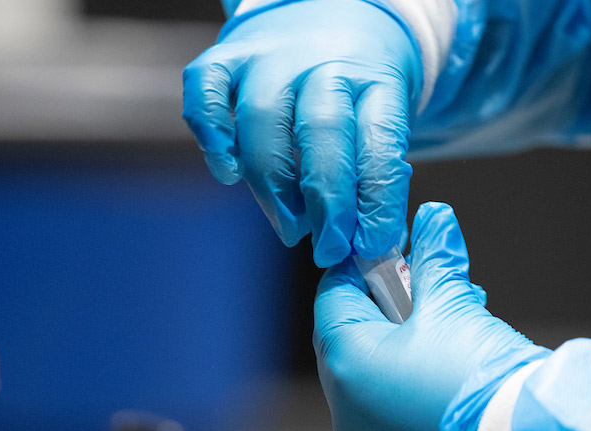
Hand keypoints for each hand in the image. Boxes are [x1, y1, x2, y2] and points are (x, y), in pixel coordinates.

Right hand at [182, 0, 419, 266]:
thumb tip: (370, 248)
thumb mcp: (384, 119)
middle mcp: (323, 62)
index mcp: (375, 80)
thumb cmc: (358, 89)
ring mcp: (272, 57)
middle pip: (321, 131)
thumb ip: (376, 177)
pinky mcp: (229, 56)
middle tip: (327, 247)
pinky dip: (211, 133)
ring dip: (273, 185)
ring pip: (262, 120)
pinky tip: (227, 173)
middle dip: (326, 202)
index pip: (379, 142)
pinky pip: (206, 88)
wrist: (333, 13)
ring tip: (289, 227)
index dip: (376, 201)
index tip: (370, 246)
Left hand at [314, 202, 547, 430]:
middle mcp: (348, 412)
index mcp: (346, 366)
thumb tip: (433, 219)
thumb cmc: (479, 378)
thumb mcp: (454, 304)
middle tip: (431, 286)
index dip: (362, 266)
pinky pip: (398, 414)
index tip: (393, 250)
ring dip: (410, 345)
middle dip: (393, 305)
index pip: (333, 297)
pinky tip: (459, 371)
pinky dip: (418, 385)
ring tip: (458, 324)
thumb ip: (435, 258)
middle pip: (355, 339)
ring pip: (378, 379)